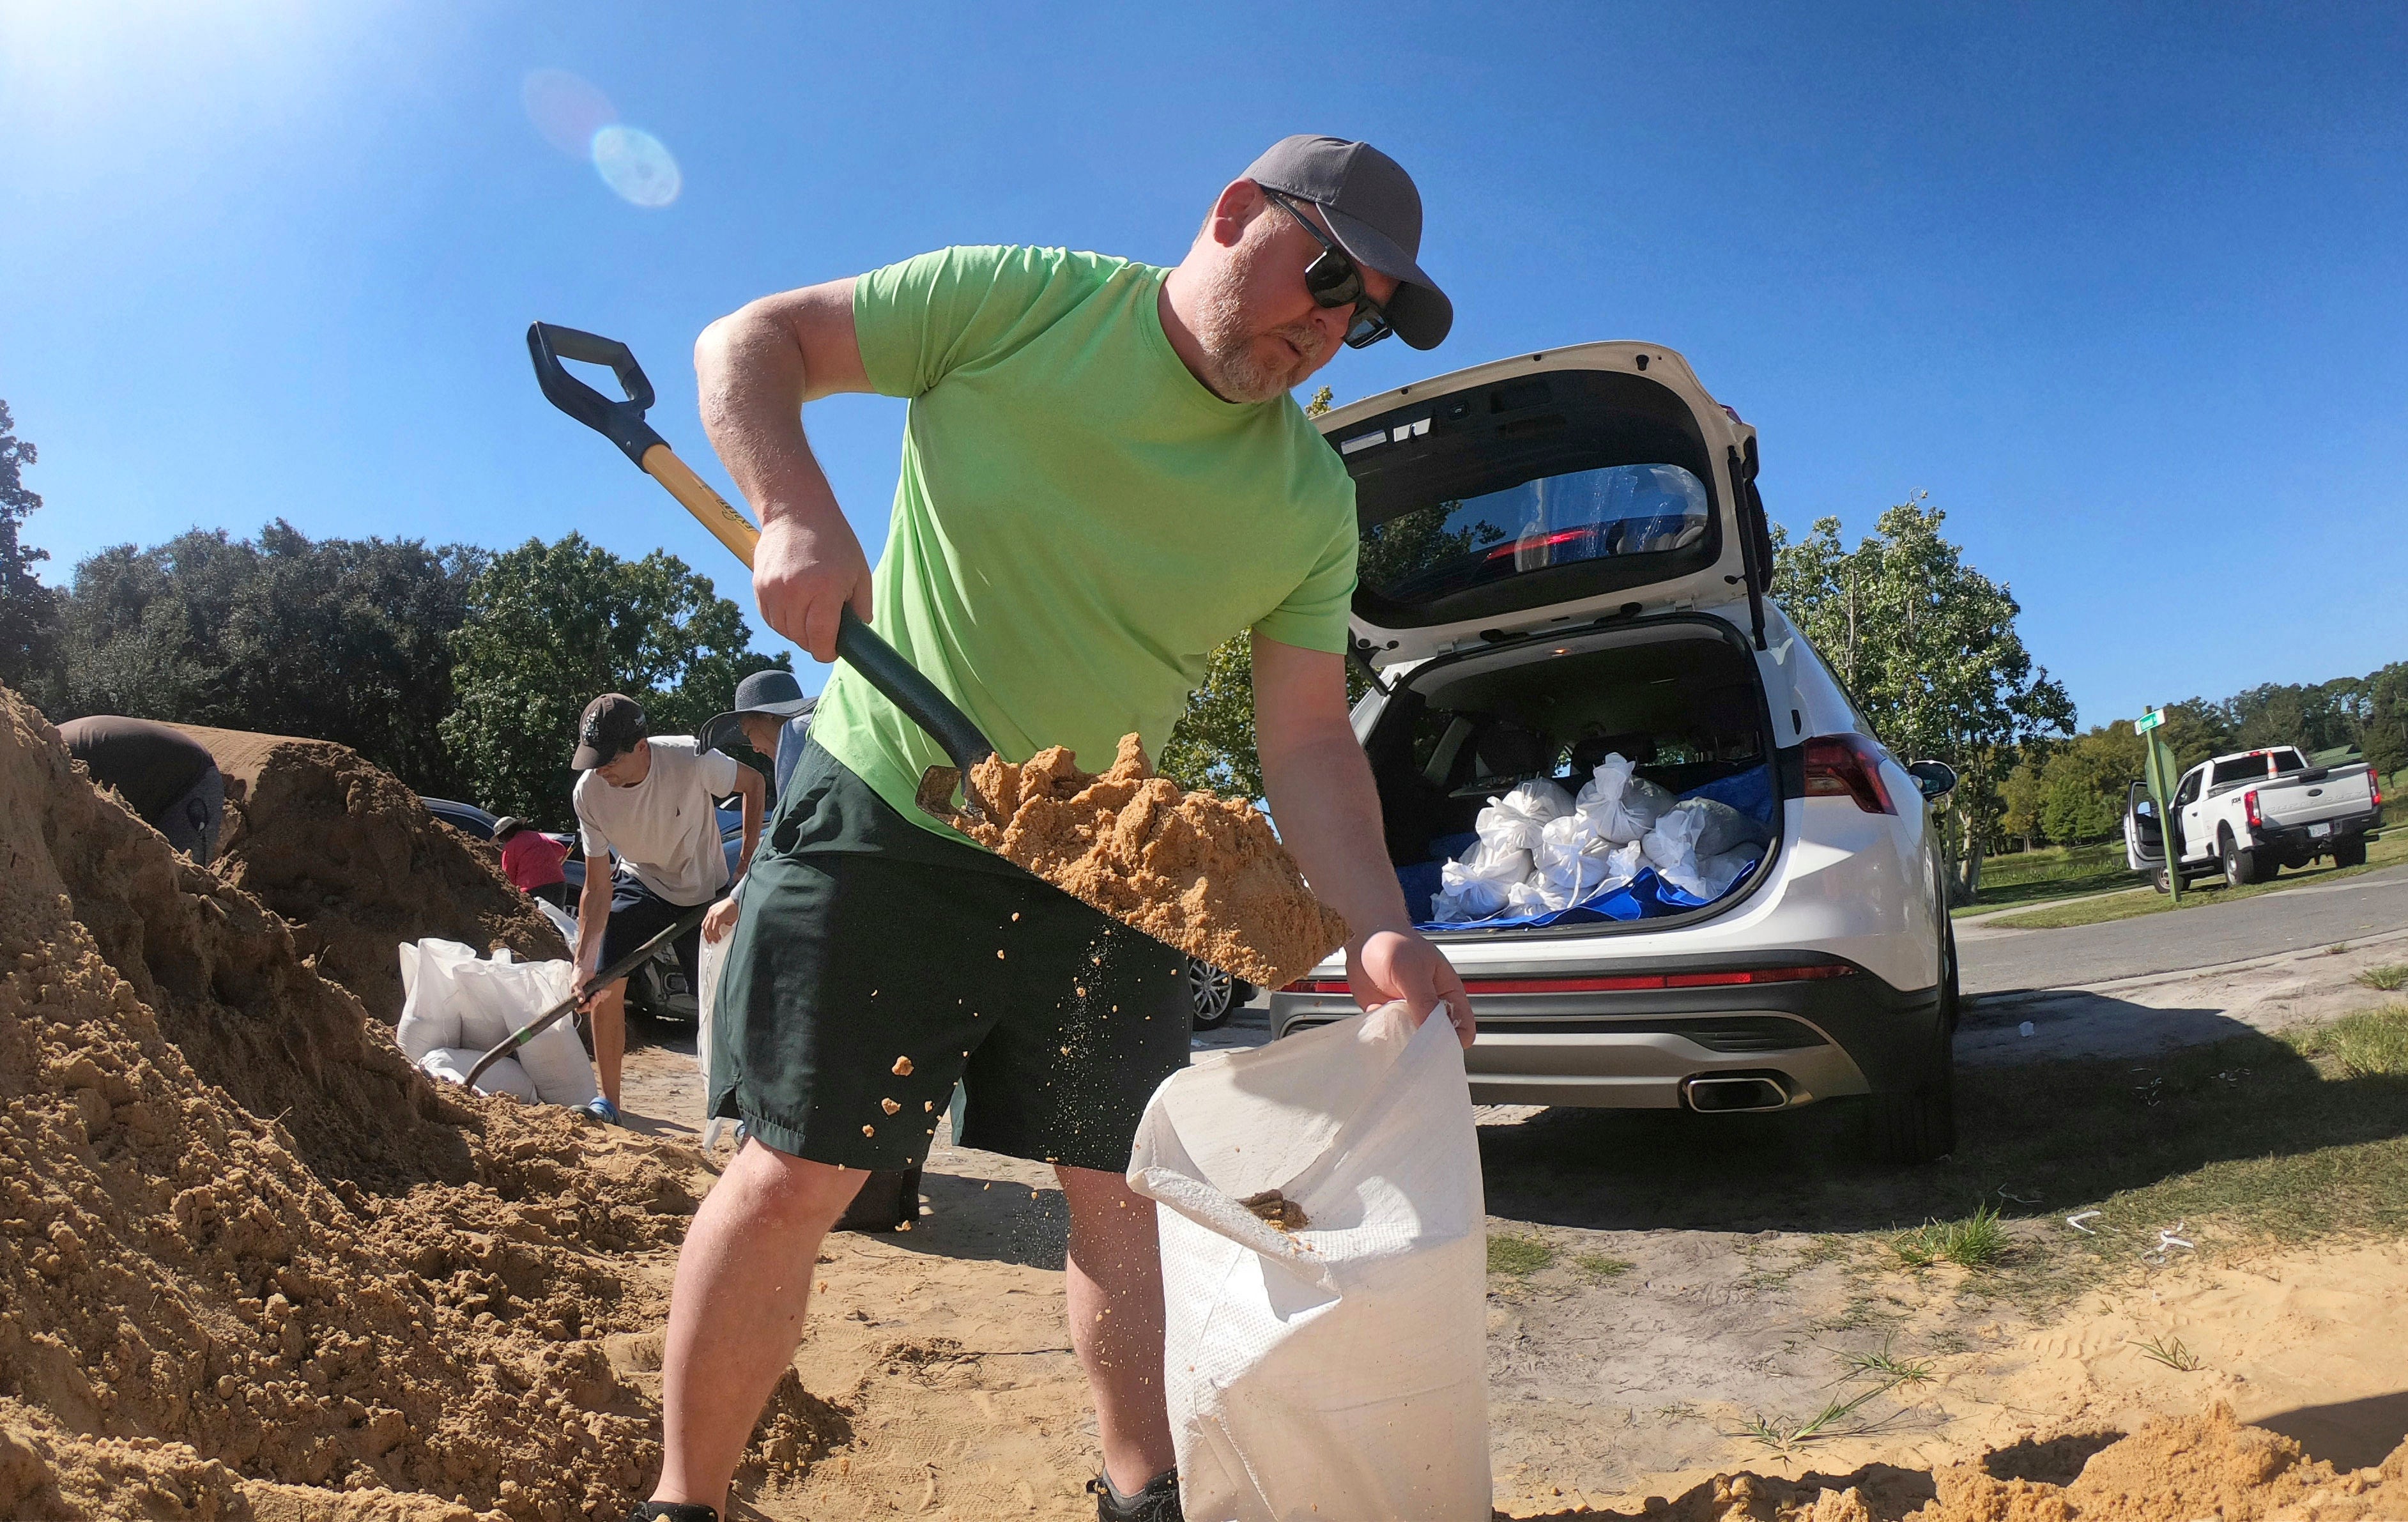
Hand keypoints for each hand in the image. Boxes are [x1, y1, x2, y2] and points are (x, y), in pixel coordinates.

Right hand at [574, 971, 605, 1010]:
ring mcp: (589, 996)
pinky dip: (601, 995)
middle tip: (594, 996)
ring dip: (597, 999)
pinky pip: (599, 998)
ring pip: (595, 1003)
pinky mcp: (594, 993)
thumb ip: (578, 992)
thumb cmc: (578, 975)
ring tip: (598, 992)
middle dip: (593, 1003)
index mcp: (575, 998)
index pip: (579, 1009)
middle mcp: (582, 998)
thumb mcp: (577, 984)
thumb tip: (581, 1000)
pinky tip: (600, 991)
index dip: (584, 1008)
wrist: (585, 969)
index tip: (588, 1004)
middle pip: (589, 1007)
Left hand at [702, 896, 739, 944]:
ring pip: (708, 928)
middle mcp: (711, 912)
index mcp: (712, 911)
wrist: (738, 900)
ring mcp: (713, 914)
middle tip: (710, 941)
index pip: (706, 923)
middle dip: (707, 935)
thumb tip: (723, 929)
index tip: (709, 937)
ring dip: (711, 936)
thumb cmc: (735, 907)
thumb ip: (723, 922)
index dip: (706, 931)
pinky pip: (713, 928)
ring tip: (715, 940)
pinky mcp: (717, 917)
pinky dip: (715, 934)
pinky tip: (719, 937)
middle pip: (704, 926)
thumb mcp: (727, 916)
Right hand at [753, 509, 871, 662]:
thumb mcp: (859, 571)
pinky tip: (795, 606)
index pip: (820, 640)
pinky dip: (782, 620)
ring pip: (784, 631)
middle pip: (801, 639)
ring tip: (810, 612)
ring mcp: (773, 589)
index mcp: (824, 589)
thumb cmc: (834, 541)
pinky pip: (770, 619)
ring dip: (798, 631)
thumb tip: (857, 632)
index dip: (827, 652)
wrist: (796, 512)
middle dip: (815, 640)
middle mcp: (795, 592)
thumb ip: (862, 606)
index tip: (832, 650)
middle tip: (826, 627)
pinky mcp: (759, 586)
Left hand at [1346, 929, 1471, 1047]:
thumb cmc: (1395, 944)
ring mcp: (1409, 1014)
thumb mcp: (1412, 970)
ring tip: (1395, 1043)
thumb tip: (1433, 1033)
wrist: (1363, 936)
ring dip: (1405, 1045)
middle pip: (1438, 1039)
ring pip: (1414, 1041)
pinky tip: (1379, 1036)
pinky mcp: (1388, 1017)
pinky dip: (1386, 1039)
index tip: (1438, 1049)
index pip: (1463, 1027)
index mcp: (1448, 994)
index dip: (1454, 1040)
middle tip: (1415, 1052)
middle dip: (1428, 1048)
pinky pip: (1391, 1036)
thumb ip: (1424, 1000)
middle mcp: (1431, 1008)